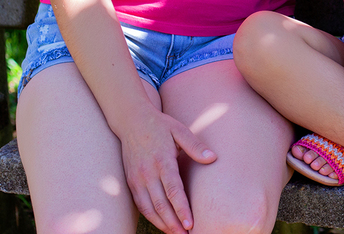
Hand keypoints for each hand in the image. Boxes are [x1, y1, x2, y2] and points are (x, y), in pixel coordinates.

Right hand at [116, 102, 216, 233]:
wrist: (131, 121)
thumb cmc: (160, 125)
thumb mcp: (179, 130)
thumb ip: (195, 145)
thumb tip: (212, 157)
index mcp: (162, 160)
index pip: (173, 190)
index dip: (181, 209)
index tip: (190, 223)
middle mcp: (147, 172)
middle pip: (160, 204)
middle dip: (173, 223)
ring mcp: (137, 179)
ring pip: (149, 208)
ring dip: (162, 224)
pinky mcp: (131, 182)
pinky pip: (140, 205)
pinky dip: (151, 217)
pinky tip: (162, 223)